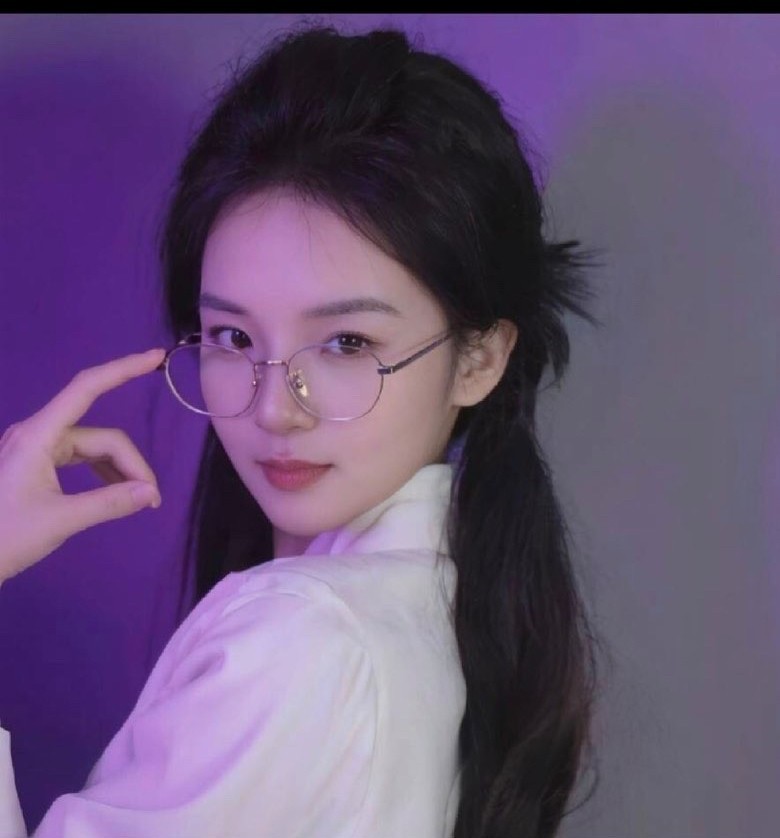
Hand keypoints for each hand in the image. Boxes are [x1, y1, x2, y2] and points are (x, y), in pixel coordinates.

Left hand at [0, 348, 165, 582]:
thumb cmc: (4, 536)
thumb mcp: (60, 520)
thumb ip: (110, 503)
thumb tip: (151, 492)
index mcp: (39, 436)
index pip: (87, 388)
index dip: (124, 369)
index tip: (156, 357)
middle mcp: (37, 434)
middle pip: (101, 435)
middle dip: (130, 462)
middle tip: (151, 500)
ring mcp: (35, 448)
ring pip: (92, 448)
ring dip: (119, 469)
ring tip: (139, 500)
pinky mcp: (34, 464)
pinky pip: (79, 459)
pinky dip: (101, 473)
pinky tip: (115, 493)